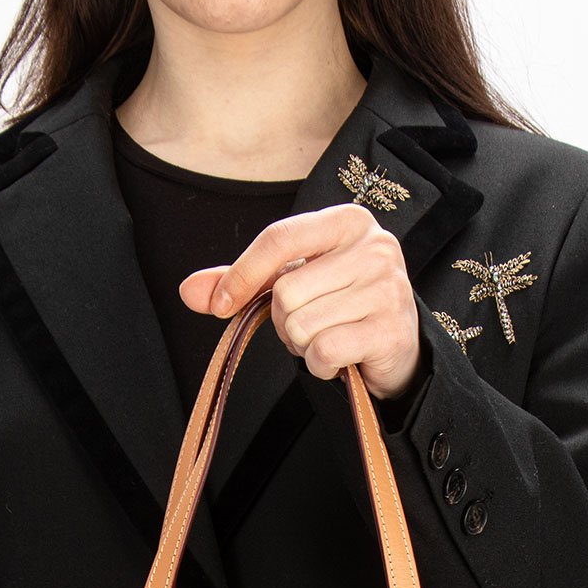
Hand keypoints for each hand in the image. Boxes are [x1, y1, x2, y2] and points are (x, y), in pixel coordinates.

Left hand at [179, 203, 423, 403]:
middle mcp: (373, 247)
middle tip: (309, 326)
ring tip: (329, 338)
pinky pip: (324, 352)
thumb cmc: (341, 307)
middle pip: (286, 291)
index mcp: (347, 221)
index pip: (279, 238)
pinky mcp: (389, 330)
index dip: (243, 274)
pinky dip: (321, 366)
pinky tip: (341, 359)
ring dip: (304, 346)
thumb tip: (188, 291)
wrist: (398, 347)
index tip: (221, 305)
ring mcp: (386, 288)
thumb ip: (244, 282)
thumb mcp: (294, 282)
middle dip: (285, 322)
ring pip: (303, 325)